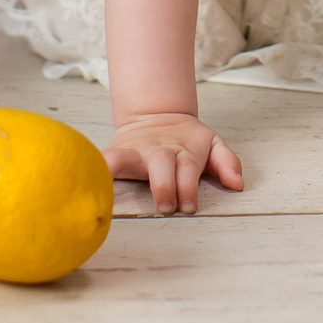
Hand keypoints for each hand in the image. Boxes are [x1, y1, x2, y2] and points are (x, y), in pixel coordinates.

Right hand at [106, 111, 244, 214]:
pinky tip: (84, 178)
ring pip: (125, 159)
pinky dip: (96, 167)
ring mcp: (135, 151)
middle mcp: (158, 151)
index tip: (187, 206)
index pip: (187, 169)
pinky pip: (103, 159)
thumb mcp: (212, 144)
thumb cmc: (188, 141)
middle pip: (161, 165)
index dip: (187, 187)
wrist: (156, 114)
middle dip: (164, 185)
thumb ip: (226, 161)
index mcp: (184, 151)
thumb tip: (238, 184)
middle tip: (166, 207)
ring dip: (120, 171)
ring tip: (107, 188)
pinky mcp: (116, 152)